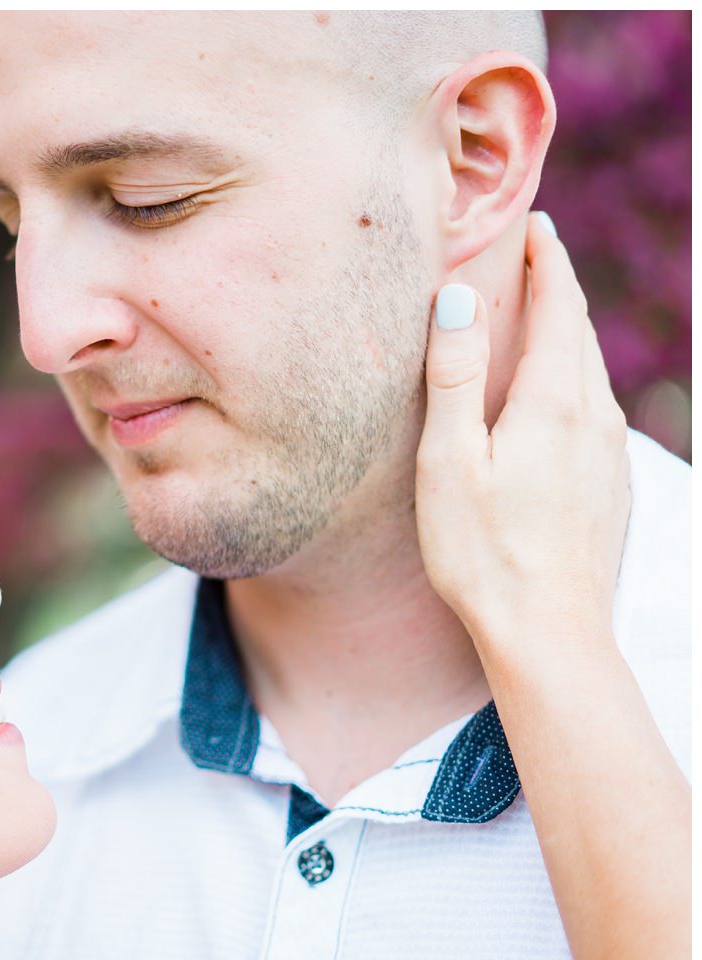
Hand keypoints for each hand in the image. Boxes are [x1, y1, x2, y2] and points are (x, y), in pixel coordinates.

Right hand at [415, 212, 630, 655]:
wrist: (551, 635)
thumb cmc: (484, 553)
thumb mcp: (450, 460)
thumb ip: (455, 376)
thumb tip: (461, 296)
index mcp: (554, 403)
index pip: (559, 307)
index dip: (547, 260)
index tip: (533, 222)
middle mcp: (595, 419)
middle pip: (580, 334)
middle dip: (558, 288)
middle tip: (533, 255)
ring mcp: (610, 455)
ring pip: (590, 374)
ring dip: (566, 336)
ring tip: (537, 319)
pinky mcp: (611, 488)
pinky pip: (594, 412)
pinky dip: (571, 382)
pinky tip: (550, 401)